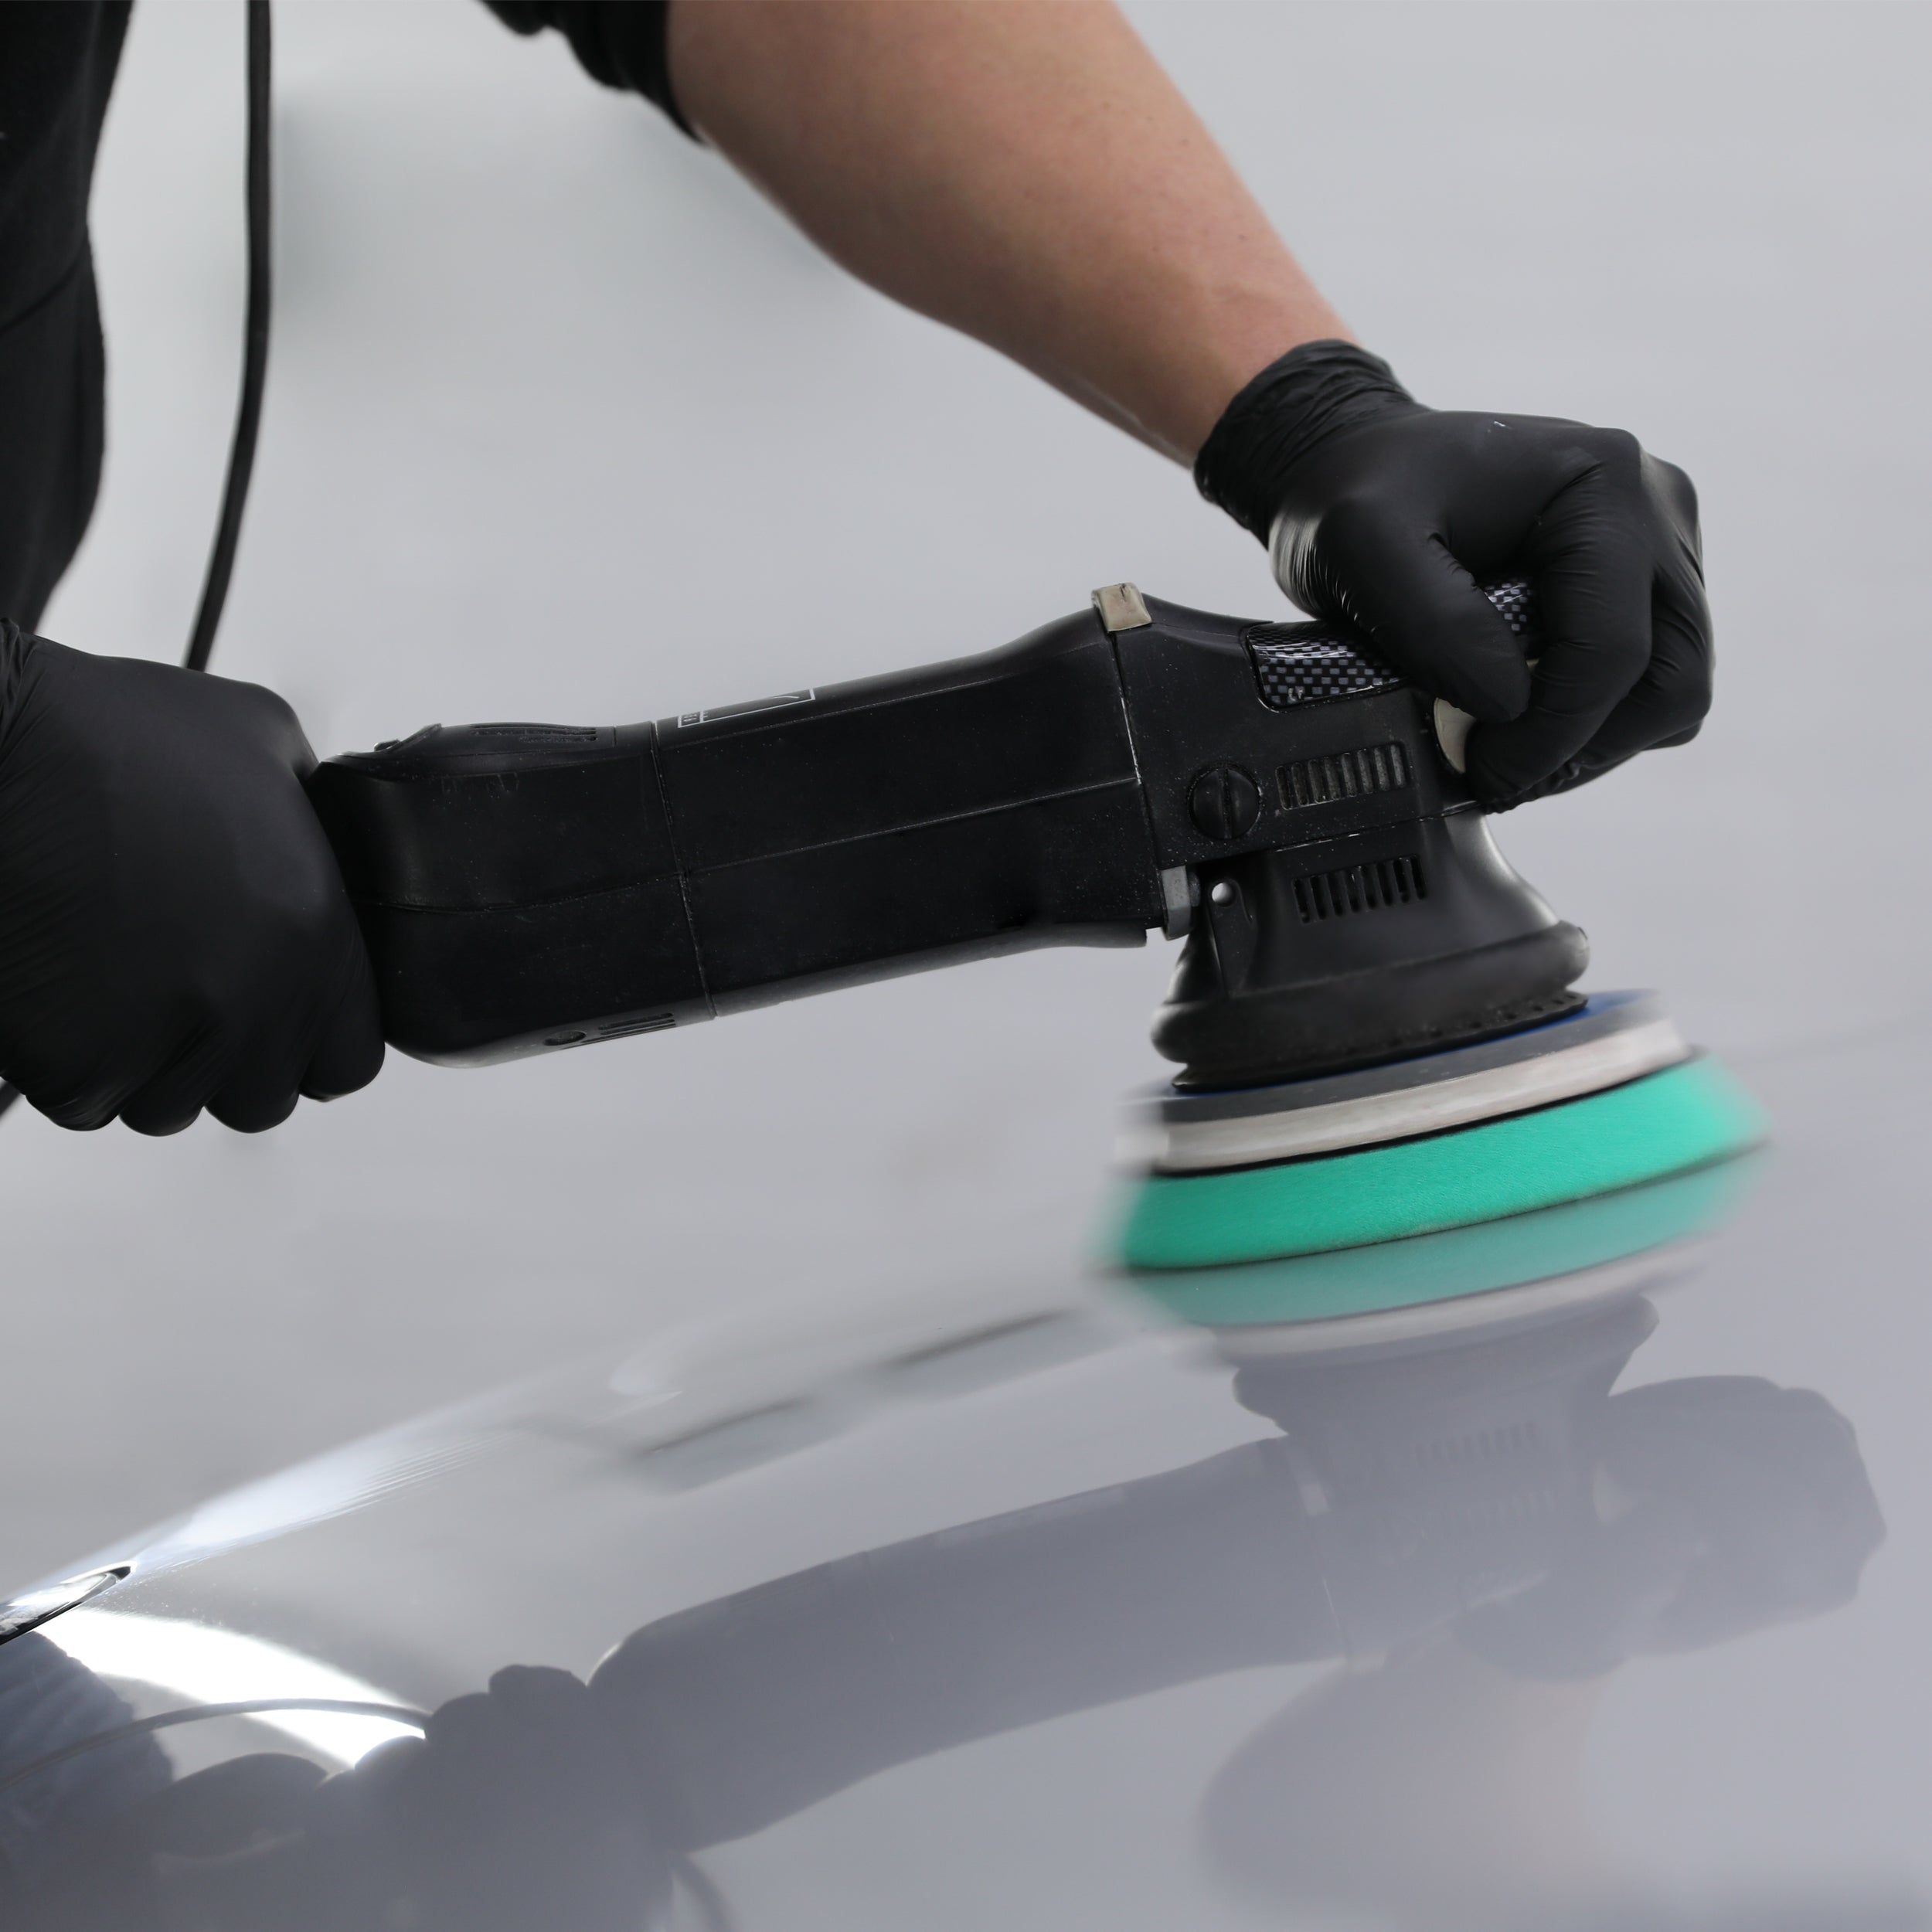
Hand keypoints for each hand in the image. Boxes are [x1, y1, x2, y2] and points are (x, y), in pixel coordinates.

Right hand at [0, 625, 382, 1131]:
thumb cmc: (108, 738)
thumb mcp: (262, 739)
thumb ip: (310, 812)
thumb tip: (321, 836)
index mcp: (316, 940)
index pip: (350, 1061)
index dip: (314, 1042)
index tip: (281, 1013)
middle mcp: (254, 1006)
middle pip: (261, 1096)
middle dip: (230, 1059)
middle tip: (188, 993)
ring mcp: (164, 1048)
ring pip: (168, 1104)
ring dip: (147, 1059)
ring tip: (114, 971)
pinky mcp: (77, 1071)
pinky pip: (87, 1099)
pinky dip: (72, 1059)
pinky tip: (61, 982)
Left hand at [1194, 341, 1711, 806]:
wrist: (1355, 465)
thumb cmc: (1354, 493)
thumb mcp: (1361, 543)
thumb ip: (1433, 622)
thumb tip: (1510, 703)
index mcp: (1602, 484)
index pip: (1615, 648)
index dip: (1552, 735)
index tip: (1483, 774)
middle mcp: (1655, 508)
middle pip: (1673, 677)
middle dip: (1584, 747)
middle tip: (1496, 775)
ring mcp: (1660, 547)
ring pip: (1670, 690)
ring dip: (1591, 743)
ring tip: (1502, 751)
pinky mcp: (1646, 584)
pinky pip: (1650, 683)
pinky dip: (1593, 722)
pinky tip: (1520, 719)